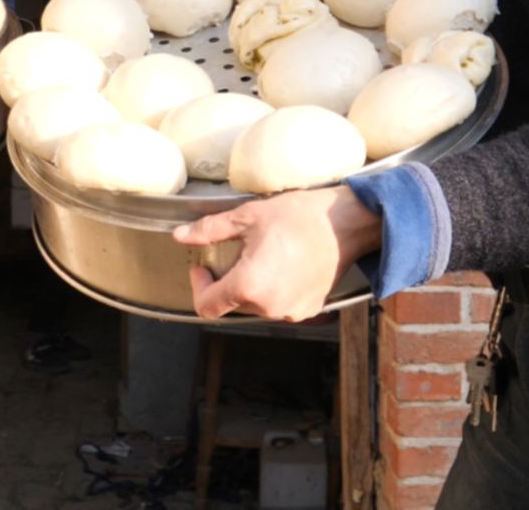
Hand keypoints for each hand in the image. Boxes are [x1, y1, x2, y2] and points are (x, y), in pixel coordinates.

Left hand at [172, 185, 381, 320]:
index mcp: (249, 286)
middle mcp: (269, 306)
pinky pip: (280, 304)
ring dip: (253, 284)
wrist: (347, 223)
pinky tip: (285, 263)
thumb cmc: (300, 217)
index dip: (199, 287)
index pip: (207, 306)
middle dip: (228, 280)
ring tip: (266, 254)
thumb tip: (181, 235)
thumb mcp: (248, 216)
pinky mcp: (309, 309)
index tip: (203, 267)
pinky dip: (276, 288)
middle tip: (239, 251)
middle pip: (232, 303)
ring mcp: (291, 312)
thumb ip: (210, 230)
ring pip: (257, 304)